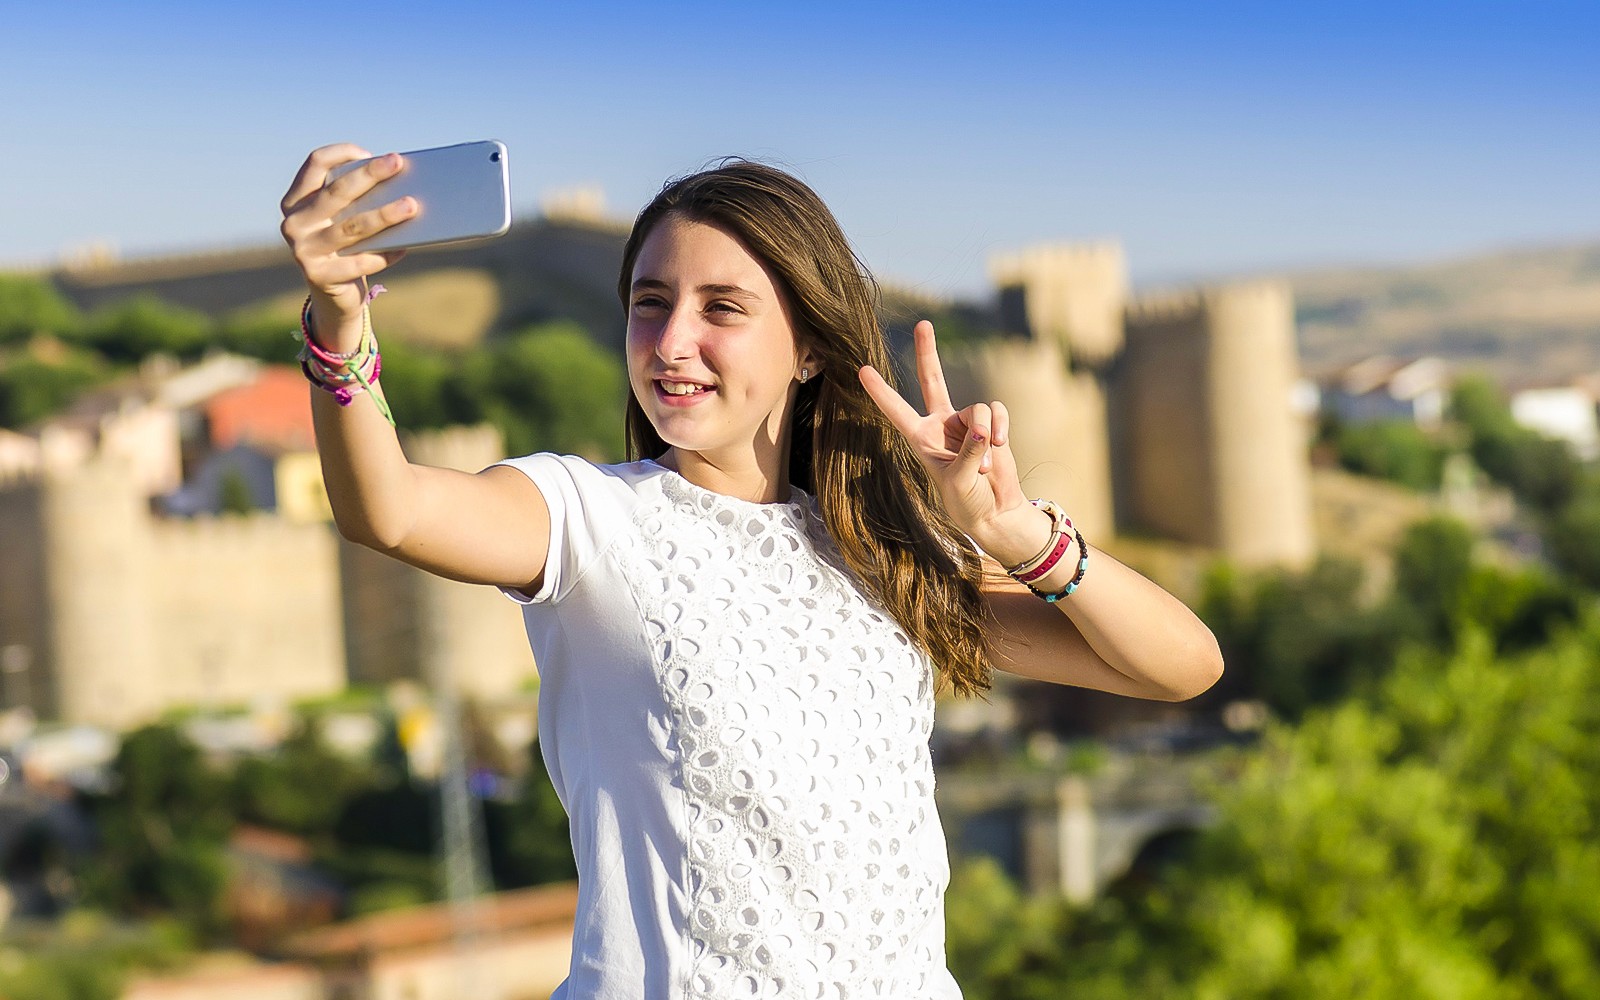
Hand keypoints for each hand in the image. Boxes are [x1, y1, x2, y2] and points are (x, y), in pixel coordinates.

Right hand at [278, 144, 415, 346]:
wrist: (333, 295)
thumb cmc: (344, 246)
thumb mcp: (341, 219)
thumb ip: (356, 201)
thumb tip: (397, 180)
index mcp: (295, 201)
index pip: (314, 165)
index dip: (340, 154)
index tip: (370, 152)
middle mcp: (293, 223)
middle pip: (337, 192)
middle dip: (370, 175)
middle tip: (397, 163)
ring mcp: (303, 251)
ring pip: (352, 227)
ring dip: (385, 214)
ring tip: (411, 205)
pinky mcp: (319, 276)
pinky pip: (360, 262)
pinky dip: (385, 254)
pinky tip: (405, 246)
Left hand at [859, 320, 1047, 562]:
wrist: (994, 509)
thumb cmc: (966, 500)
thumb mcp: (959, 481)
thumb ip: (969, 452)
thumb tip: (982, 426)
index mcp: (920, 439)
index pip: (897, 411)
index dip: (880, 391)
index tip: (862, 370)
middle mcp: (940, 425)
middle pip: (932, 379)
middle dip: (928, 352)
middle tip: (923, 323)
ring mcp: (965, 422)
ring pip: (977, 407)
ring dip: (984, 434)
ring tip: (985, 463)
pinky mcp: (989, 424)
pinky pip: (995, 412)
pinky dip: (1000, 427)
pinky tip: (1000, 445)